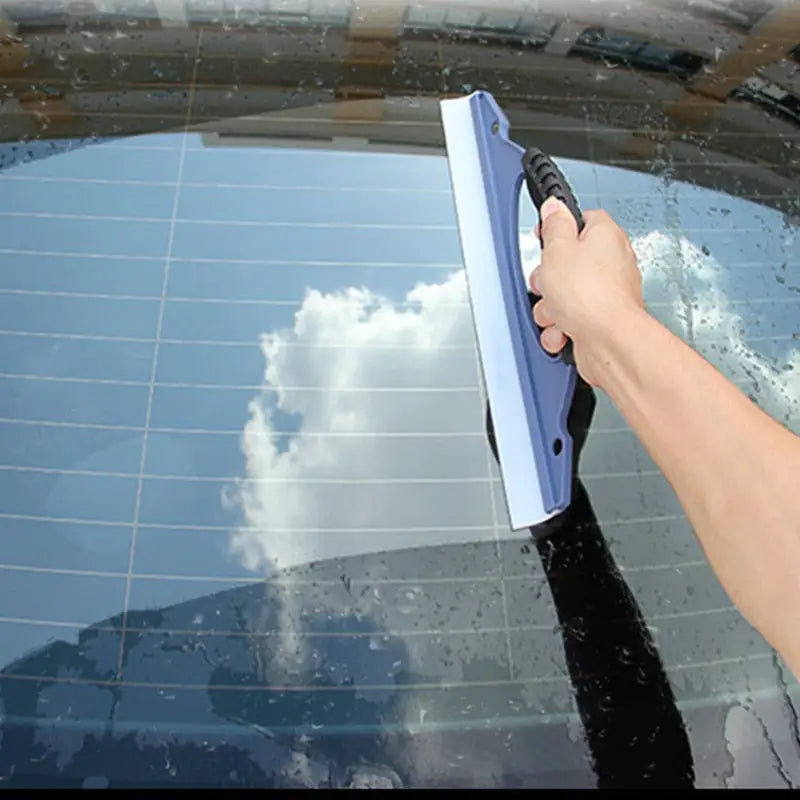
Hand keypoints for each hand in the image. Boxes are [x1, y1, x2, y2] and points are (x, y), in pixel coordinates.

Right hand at [529, 197, 644, 386]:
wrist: (608, 340)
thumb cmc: (592, 295)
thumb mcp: (558, 250)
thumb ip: (554, 225)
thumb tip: (554, 207)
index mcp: (605, 236)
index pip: (580, 220)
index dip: (557, 229)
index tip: (544, 238)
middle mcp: (610, 264)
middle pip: (565, 263)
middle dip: (547, 279)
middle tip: (548, 282)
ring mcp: (605, 295)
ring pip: (563, 296)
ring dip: (550, 308)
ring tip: (556, 312)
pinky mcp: (599, 321)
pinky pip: (569, 320)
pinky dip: (560, 328)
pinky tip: (563, 330)